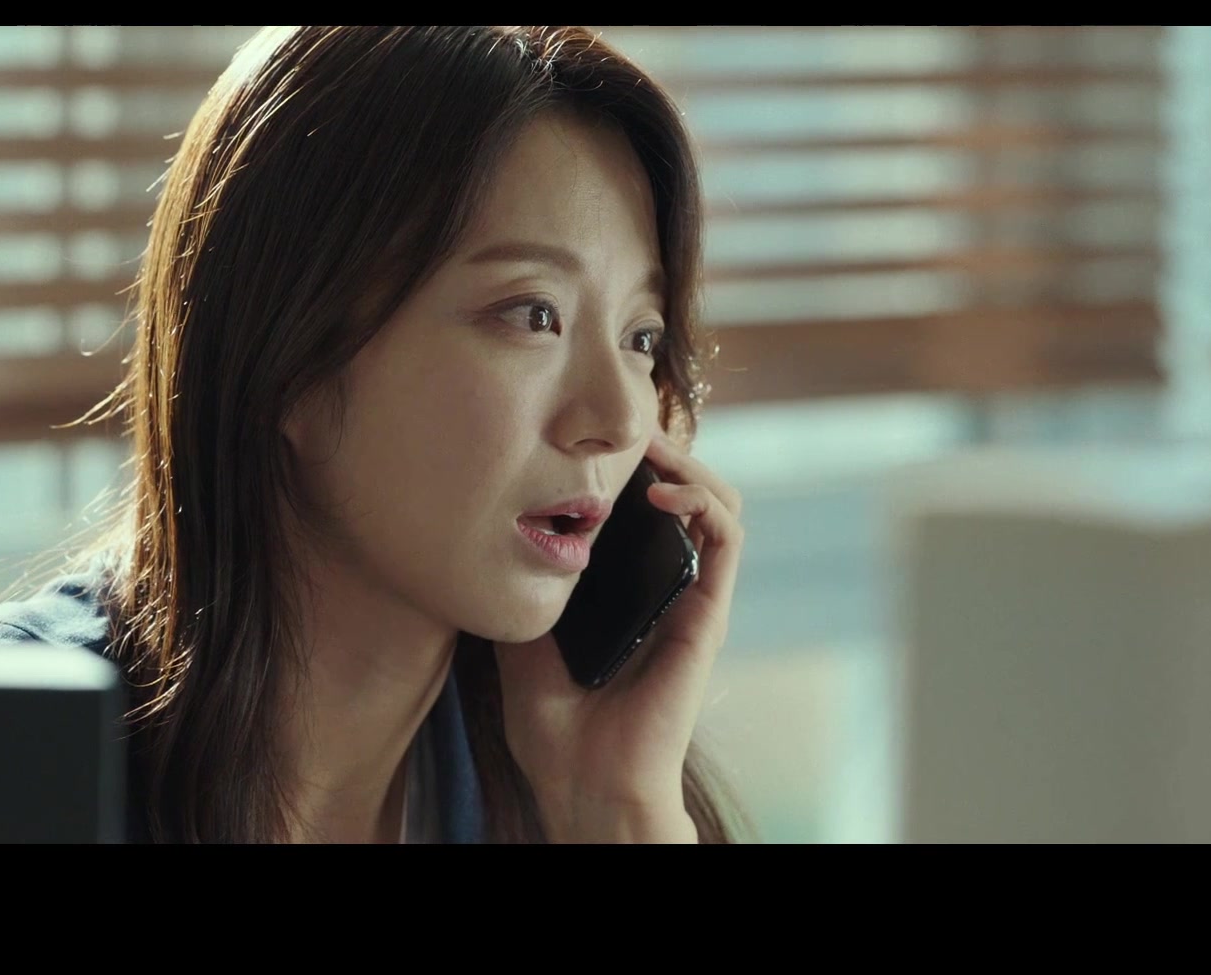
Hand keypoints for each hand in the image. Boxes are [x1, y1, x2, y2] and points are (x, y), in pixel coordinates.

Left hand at [494, 429, 742, 842]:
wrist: (585, 786)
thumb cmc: (553, 732)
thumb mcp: (516, 641)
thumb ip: (517, 591)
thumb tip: (484, 536)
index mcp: (628, 591)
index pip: (645, 508)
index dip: (631, 463)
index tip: (593, 434)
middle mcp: (666, 588)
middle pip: (686, 493)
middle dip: (664, 448)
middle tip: (625, 425)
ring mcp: (692, 599)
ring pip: (718, 503)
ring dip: (690, 462)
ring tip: (651, 446)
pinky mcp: (707, 615)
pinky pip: (726, 539)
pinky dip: (703, 501)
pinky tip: (663, 492)